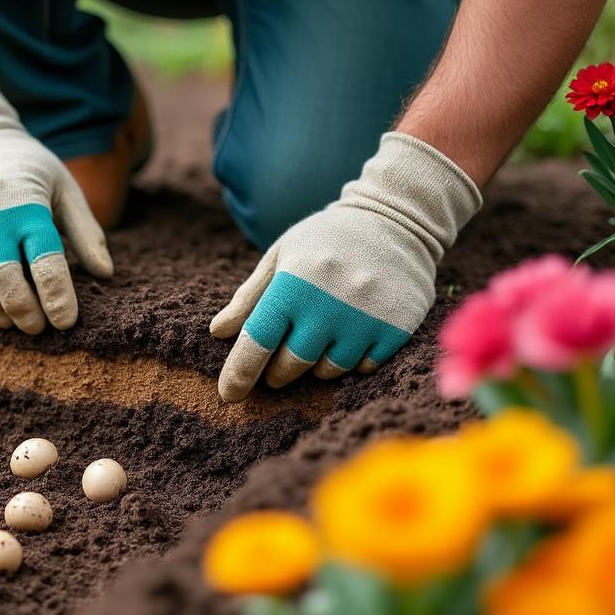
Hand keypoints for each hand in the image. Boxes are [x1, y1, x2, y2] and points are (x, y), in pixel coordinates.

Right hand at [0, 70, 112, 333]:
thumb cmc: (29, 170)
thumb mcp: (64, 189)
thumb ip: (86, 231)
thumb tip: (106, 274)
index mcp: (27, 207)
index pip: (45, 262)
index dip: (57, 297)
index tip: (66, 322)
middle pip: (7, 281)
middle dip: (26, 313)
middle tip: (39, 328)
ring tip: (17, 322)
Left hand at [210, 133, 480, 400]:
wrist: (396, 219)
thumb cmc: (325, 239)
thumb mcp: (281, 255)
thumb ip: (250, 296)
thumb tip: (218, 333)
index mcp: (294, 283)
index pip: (258, 340)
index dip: (239, 372)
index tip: (228, 394)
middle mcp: (329, 303)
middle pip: (290, 365)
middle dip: (278, 371)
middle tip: (278, 363)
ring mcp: (366, 318)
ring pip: (327, 370)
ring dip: (316, 365)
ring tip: (320, 337)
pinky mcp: (396, 328)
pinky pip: (363, 367)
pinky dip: (351, 360)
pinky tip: (351, 334)